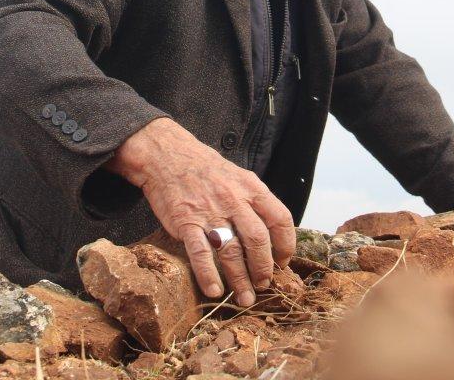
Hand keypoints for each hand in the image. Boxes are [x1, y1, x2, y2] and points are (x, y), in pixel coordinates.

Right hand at [105, 118, 295, 306]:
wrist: (168, 156)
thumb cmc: (206, 170)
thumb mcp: (238, 177)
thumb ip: (255, 202)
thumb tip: (273, 232)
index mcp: (251, 188)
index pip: (280, 219)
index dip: (286, 245)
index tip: (283, 262)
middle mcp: (234, 200)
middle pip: (258, 240)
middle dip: (263, 268)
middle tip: (264, 285)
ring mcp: (209, 211)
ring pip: (232, 251)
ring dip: (240, 279)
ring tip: (245, 298)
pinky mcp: (186, 221)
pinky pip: (200, 252)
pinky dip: (208, 275)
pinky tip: (215, 291)